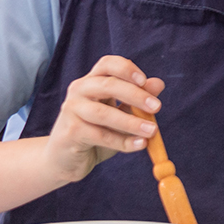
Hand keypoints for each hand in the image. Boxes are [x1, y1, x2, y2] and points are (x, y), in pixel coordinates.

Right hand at [43, 56, 165, 186]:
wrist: (65, 159)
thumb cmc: (96, 131)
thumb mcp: (120, 114)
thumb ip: (137, 100)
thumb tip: (159, 83)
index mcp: (93, 80)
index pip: (107, 64)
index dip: (126, 68)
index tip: (144, 80)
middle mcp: (79, 90)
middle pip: (108, 85)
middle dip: (135, 95)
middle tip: (157, 107)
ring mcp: (72, 110)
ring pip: (103, 113)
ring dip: (132, 122)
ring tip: (152, 131)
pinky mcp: (70, 132)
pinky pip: (100, 136)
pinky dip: (123, 141)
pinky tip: (140, 145)